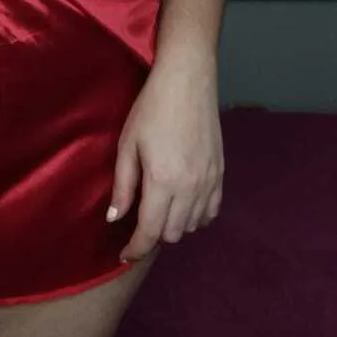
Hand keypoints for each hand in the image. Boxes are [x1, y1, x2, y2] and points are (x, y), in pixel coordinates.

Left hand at [108, 50, 224, 263]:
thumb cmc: (151, 108)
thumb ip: (123, 186)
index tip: (125, 254)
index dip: (136, 248)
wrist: (188, 82)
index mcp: (163, 181)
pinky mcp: (221, 173)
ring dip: (175, 225)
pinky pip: (211, 211)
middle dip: (153, 235)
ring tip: (159, 210)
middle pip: (173, 233)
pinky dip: (196, 216)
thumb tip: (115, 219)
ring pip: (193, 225)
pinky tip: (183, 205)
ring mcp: (210, 182)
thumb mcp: (128, 144)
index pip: (151, 231)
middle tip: (138, 222)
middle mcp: (191, 187)